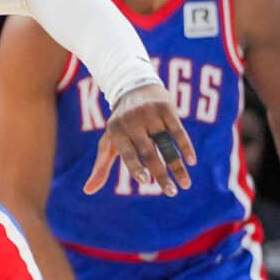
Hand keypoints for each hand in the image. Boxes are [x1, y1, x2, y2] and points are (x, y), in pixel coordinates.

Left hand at [88, 82, 194, 197]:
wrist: (133, 86)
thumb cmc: (120, 123)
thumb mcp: (108, 141)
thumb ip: (101, 166)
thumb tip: (87, 191)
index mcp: (116, 132)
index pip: (127, 153)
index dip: (136, 166)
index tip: (146, 182)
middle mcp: (132, 123)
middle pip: (148, 153)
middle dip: (161, 174)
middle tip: (171, 193)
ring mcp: (150, 114)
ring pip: (166, 145)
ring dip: (177, 165)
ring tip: (185, 184)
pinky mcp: (166, 108)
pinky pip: (178, 130)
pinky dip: (185, 146)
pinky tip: (191, 161)